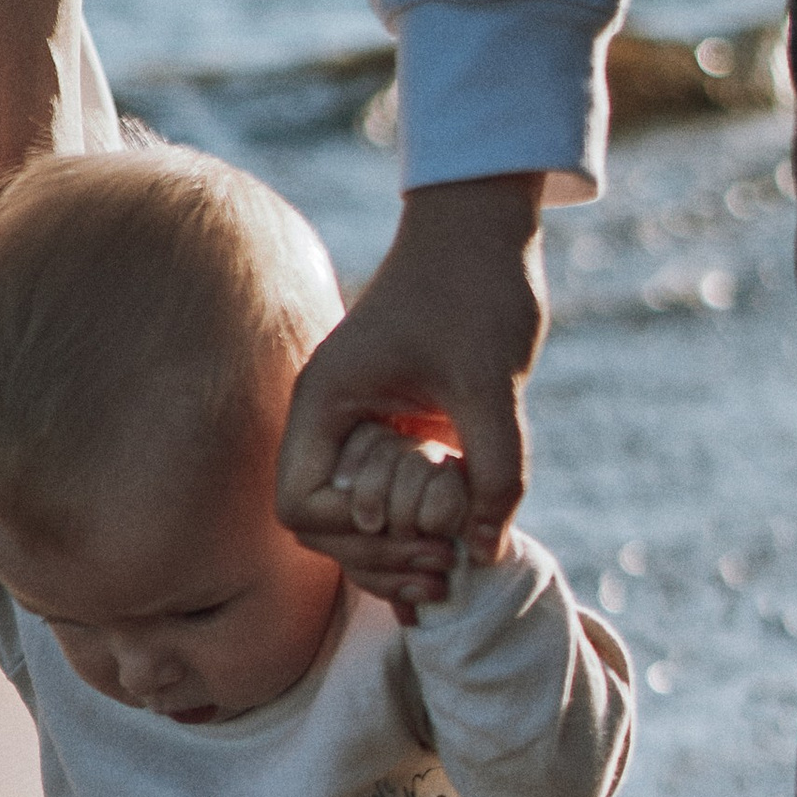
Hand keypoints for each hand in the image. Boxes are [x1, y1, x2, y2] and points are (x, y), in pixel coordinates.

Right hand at [277, 174, 546, 595]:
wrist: (485, 229)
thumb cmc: (475, 287)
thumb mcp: (489, 382)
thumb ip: (494, 470)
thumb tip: (484, 553)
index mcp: (327, 406)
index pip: (301, 507)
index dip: (351, 533)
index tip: (411, 519)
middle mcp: (336, 428)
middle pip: (328, 532)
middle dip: (383, 557)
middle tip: (449, 563)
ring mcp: (366, 437)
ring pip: (361, 530)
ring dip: (402, 557)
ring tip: (458, 567)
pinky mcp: (401, 439)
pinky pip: (395, 509)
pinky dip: (420, 539)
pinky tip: (459, 561)